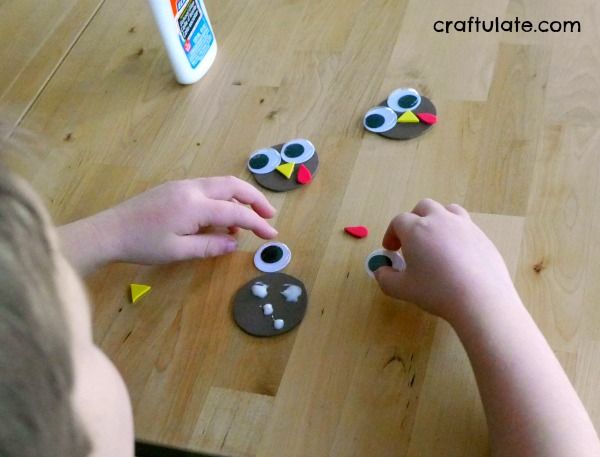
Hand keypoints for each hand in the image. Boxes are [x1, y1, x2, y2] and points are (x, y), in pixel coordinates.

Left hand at [62, 176, 277, 271]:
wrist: (109, 230)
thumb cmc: (142, 244)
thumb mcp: (178, 251)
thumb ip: (209, 245)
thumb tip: (234, 242)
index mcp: (194, 205)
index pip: (235, 211)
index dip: (257, 223)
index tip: (272, 235)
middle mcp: (192, 188)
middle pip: (233, 185)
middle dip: (255, 199)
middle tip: (269, 217)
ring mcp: (182, 185)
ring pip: (221, 183)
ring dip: (239, 198)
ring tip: (245, 222)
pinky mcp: (175, 187)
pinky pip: (208, 187)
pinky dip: (222, 198)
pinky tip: (220, 217)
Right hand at [374, 199, 517, 322]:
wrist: (480, 298)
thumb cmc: (436, 291)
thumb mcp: (402, 289)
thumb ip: (385, 278)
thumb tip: (380, 270)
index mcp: (416, 229)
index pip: (398, 221)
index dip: (391, 234)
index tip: (391, 250)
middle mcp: (440, 220)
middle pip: (423, 207)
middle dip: (413, 220)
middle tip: (411, 241)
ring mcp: (464, 225)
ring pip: (447, 210)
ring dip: (437, 220)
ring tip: (436, 240)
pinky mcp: (482, 236)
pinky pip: (465, 226)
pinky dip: (456, 234)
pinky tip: (457, 256)